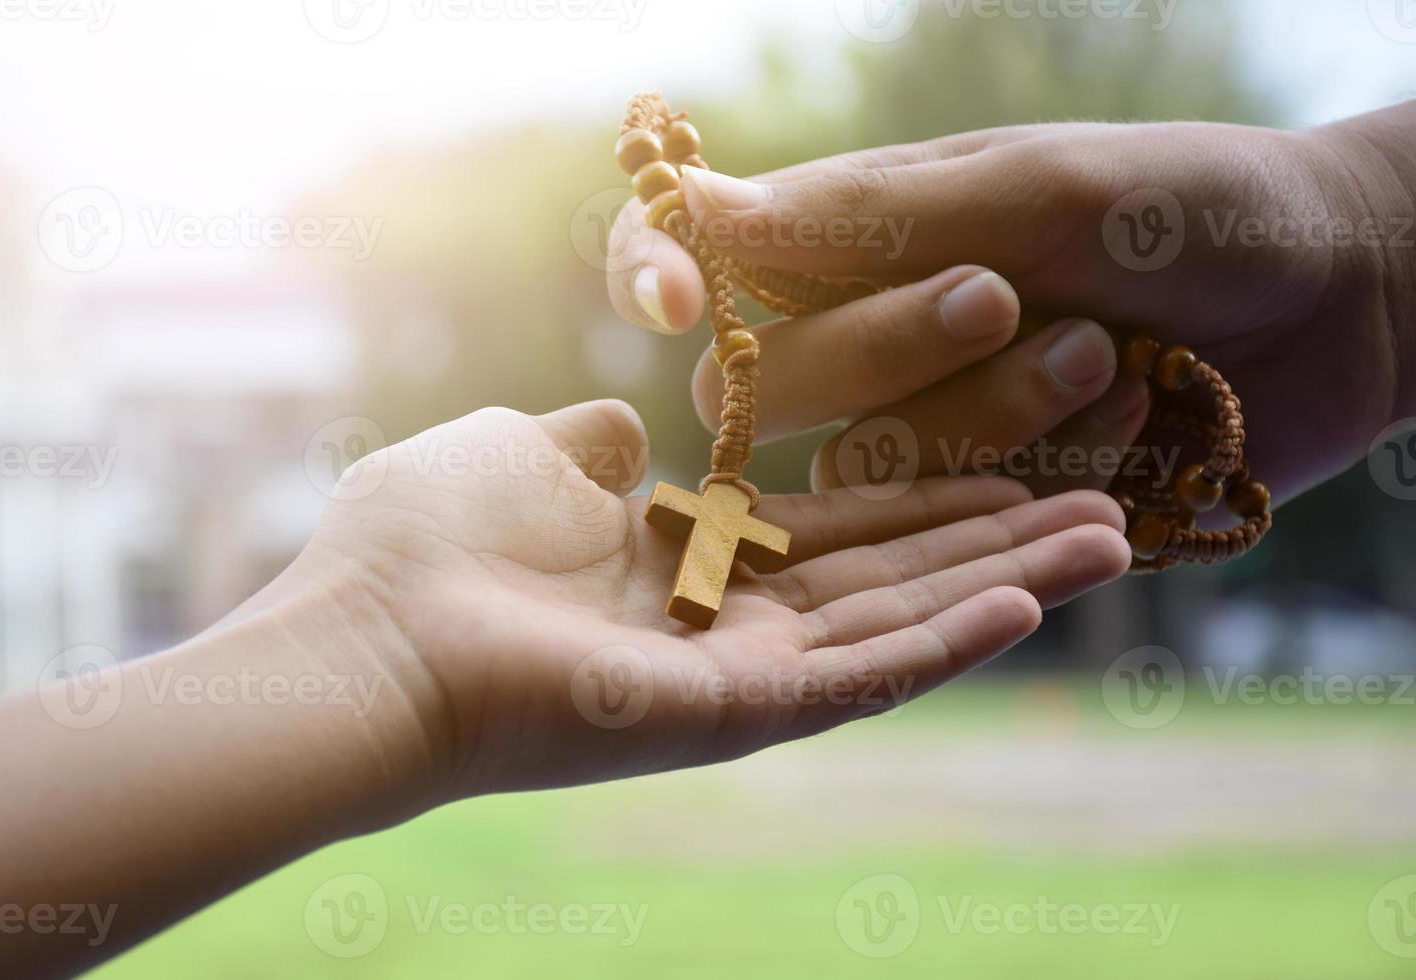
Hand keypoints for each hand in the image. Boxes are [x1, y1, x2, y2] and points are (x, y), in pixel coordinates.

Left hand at [289, 399, 1129, 807]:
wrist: (366, 635)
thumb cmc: (422, 539)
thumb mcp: (526, 452)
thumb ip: (597, 447)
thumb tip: (637, 429)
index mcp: (679, 564)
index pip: (829, 529)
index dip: (918, 495)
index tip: (1005, 459)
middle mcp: (722, 627)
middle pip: (887, 578)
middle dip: (993, 541)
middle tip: (1104, 507)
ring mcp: (733, 678)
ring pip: (897, 627)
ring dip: (1003, 584)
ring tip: (1107, 542)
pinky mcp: (731, 715)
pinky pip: (860, 678)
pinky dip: (946, 641)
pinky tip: (1028, 601)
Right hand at [606, 103, 1415, 503]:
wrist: (1345, 298)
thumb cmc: (1193, 210)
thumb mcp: (1040, 192)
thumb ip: (870, 217)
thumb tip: (699, 206)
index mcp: (855, 234)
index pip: (704, 255)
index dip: (653, 271)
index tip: (662, 295)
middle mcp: (866, 335)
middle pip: (763, 387)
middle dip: (889, 350)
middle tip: (1011, 296)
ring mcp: (921, 428)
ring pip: (862, 469)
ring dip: (993, 415)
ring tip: (1112, 358)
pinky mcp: (985, 504)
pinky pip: (951, 521)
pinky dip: (1046, 472)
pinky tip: (1132, 422)